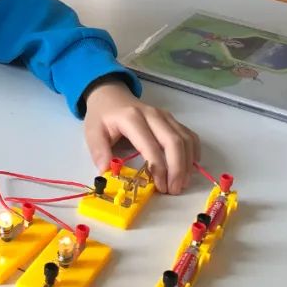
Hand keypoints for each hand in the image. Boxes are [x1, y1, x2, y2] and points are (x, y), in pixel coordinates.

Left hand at [82, 79, 198, 194]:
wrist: (110, 96)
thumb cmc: (103, 116)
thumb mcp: (93, 132)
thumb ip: (99, 152)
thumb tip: (107, 172)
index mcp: (132, 119)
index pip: (151, 146)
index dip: (158, 169)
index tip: (160, 187)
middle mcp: (153, 115)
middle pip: (174, 142)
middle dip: (177, 169)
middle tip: (174, 190)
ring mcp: (165, 116)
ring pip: (185, 139)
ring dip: (187, 164)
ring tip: (181, 184)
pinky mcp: (172, 119)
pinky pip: (189, 135)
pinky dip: (193, 152)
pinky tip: (189, 167)